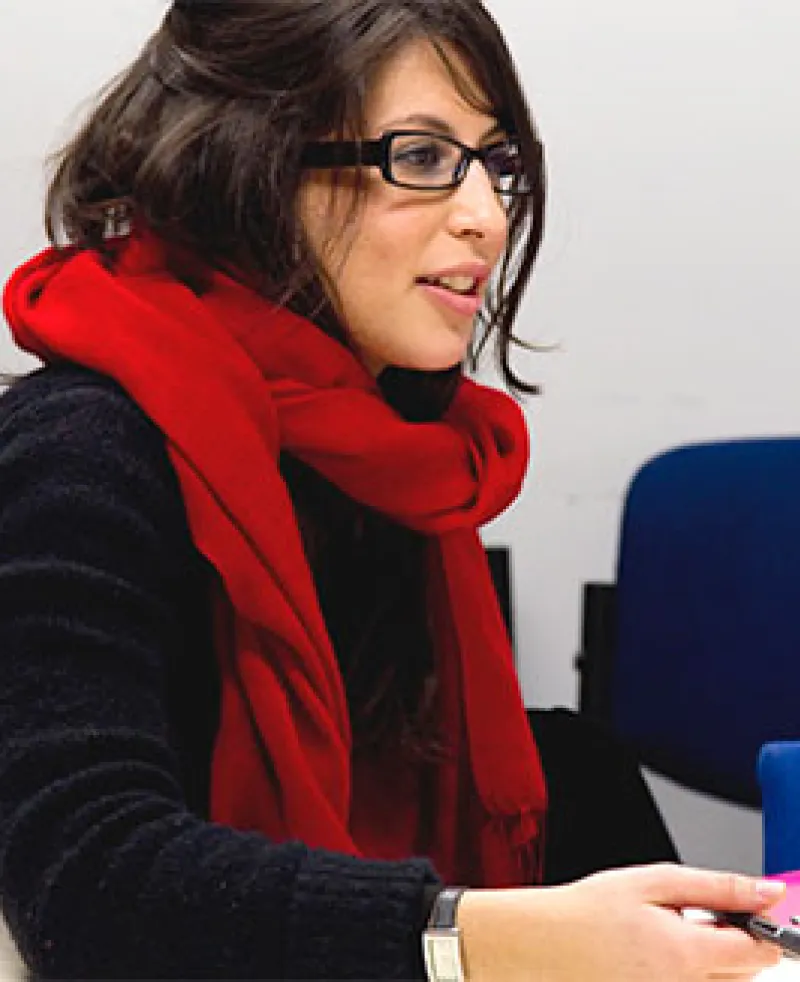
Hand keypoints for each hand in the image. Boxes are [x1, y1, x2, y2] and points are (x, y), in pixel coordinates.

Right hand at [457, 862, 784, 980]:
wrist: (538, 944)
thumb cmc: (586, 912)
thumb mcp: (652, 882)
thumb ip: (718, 887)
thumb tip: (767, 892)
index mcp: (687, 956)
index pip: (759, 952)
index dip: (759, 928)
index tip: (749, 914)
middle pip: (743, 974)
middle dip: (730, 945)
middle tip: (690, 918)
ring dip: (708, 964)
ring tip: (667, 939)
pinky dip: (684, 976)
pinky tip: (653, 959)